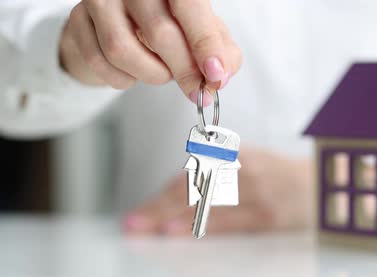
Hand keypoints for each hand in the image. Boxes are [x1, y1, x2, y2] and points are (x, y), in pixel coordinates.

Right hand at [59, 0, 241, 102]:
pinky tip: (133, 73)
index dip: (205, 43)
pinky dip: (123, 79)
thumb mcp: (201, 32)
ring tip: (161, 73)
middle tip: (196, 89)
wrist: (117, 24)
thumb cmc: (166, 24)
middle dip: (184, 70)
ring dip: (151, 74)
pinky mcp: (78, 20)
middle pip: (160, 32)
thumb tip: (219, 75)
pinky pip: (100, 62)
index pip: (190, 6)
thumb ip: (220, 50)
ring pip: (123, 49)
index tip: (215, 75)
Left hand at [123, 147, 313, 235]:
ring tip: (144, 227)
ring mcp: (253, 193)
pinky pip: (225, 220)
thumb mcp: (252, 162)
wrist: (324, 185)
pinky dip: (198, 225)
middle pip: (192, 190)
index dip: (164, 193)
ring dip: (169, 217)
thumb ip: (221, 170)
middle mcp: (242, 170)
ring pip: (203, 204)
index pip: (193, 176)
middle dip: (158, 207)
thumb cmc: (285, 177)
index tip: (143, 207)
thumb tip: (186, 186)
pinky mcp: (264, 215)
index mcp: (236, 157)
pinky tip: (176, 230)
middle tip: (134, 222)